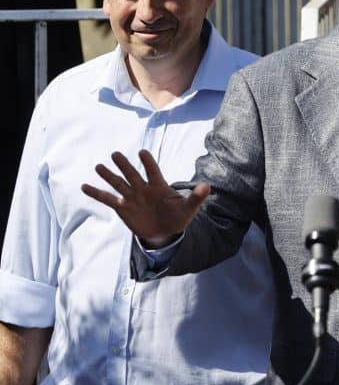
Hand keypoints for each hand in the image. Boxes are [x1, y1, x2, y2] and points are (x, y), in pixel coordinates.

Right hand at [81, 150, 208, 246]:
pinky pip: (107, 199)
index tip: (143, 152)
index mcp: (159, 186)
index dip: (148, 163)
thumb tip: (208, 186)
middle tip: (116, 154)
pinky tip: (84, 186)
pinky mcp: (122, 207)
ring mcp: (131, 197)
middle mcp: (143, 188)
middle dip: (125, 165)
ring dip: (109, 176)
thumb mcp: (189, 208)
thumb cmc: (178, 216)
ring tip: (99, 166)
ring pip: (118, 183)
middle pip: (132, 174)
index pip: (153, 171)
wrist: (165, 232)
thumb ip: (196, 197)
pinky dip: (96, 193)